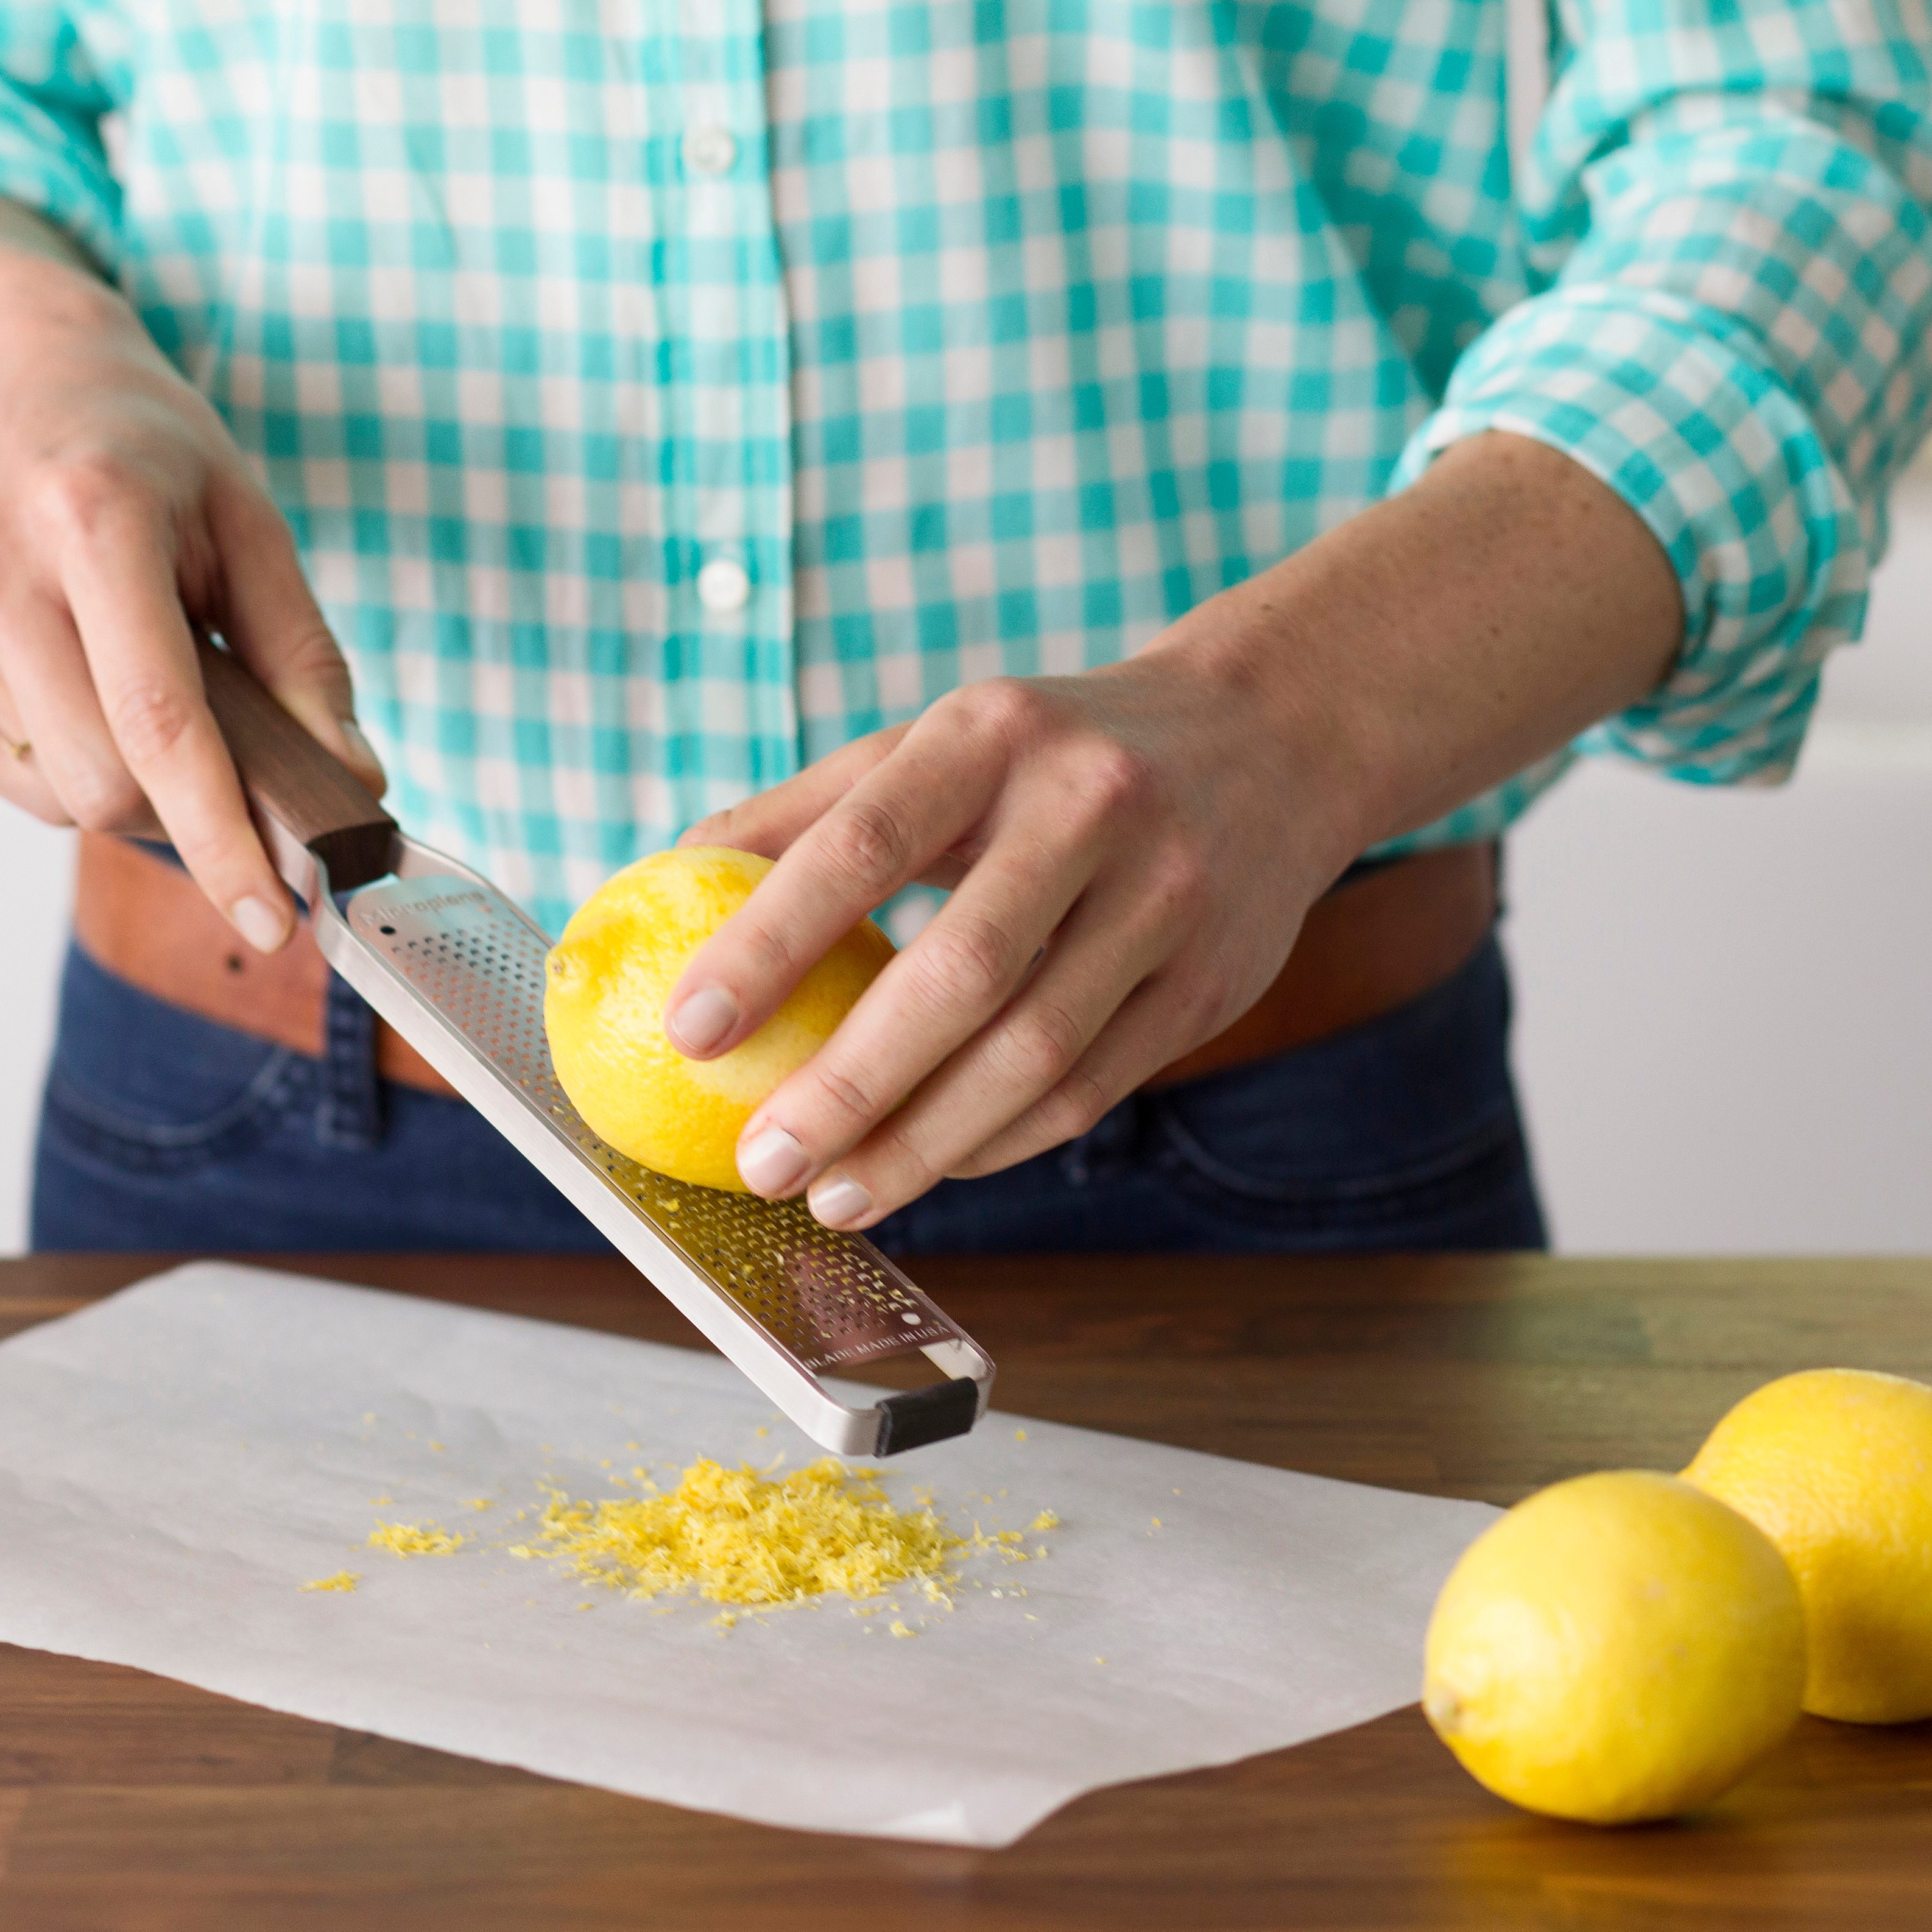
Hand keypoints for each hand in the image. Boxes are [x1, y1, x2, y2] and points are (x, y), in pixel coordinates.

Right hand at [0, 194, 381, 951]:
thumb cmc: (140, 452)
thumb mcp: (249, 522)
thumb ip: (305, 660)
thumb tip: (351, 789)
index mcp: (91, 520)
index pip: (161, 725)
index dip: (223, 836)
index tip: (275, 916)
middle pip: (109, 785)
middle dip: (186, 802)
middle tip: (223, 742)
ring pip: (64, 796)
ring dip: (129, 777)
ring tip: (133, 676)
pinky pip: (17, 781)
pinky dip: (70, 760)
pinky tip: (73, 677)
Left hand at [668, 652, 1351, 1228]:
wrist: (1271, 737)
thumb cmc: (1050, 753)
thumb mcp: (934, 742)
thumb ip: (806, 810)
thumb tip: (660, 880)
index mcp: (991, 734)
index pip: (862, 844)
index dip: (768, 943)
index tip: (689, 1028)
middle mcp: (1089, 809)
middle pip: (957, 976)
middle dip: (847, 1086)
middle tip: (762, 1160)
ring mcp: (1165, 899)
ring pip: (1032, 1057)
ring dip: (921, 1146)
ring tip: (834, 1196)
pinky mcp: (1211, 983)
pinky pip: (1089, 1091)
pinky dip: (997, 1143)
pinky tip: (928, 1167)